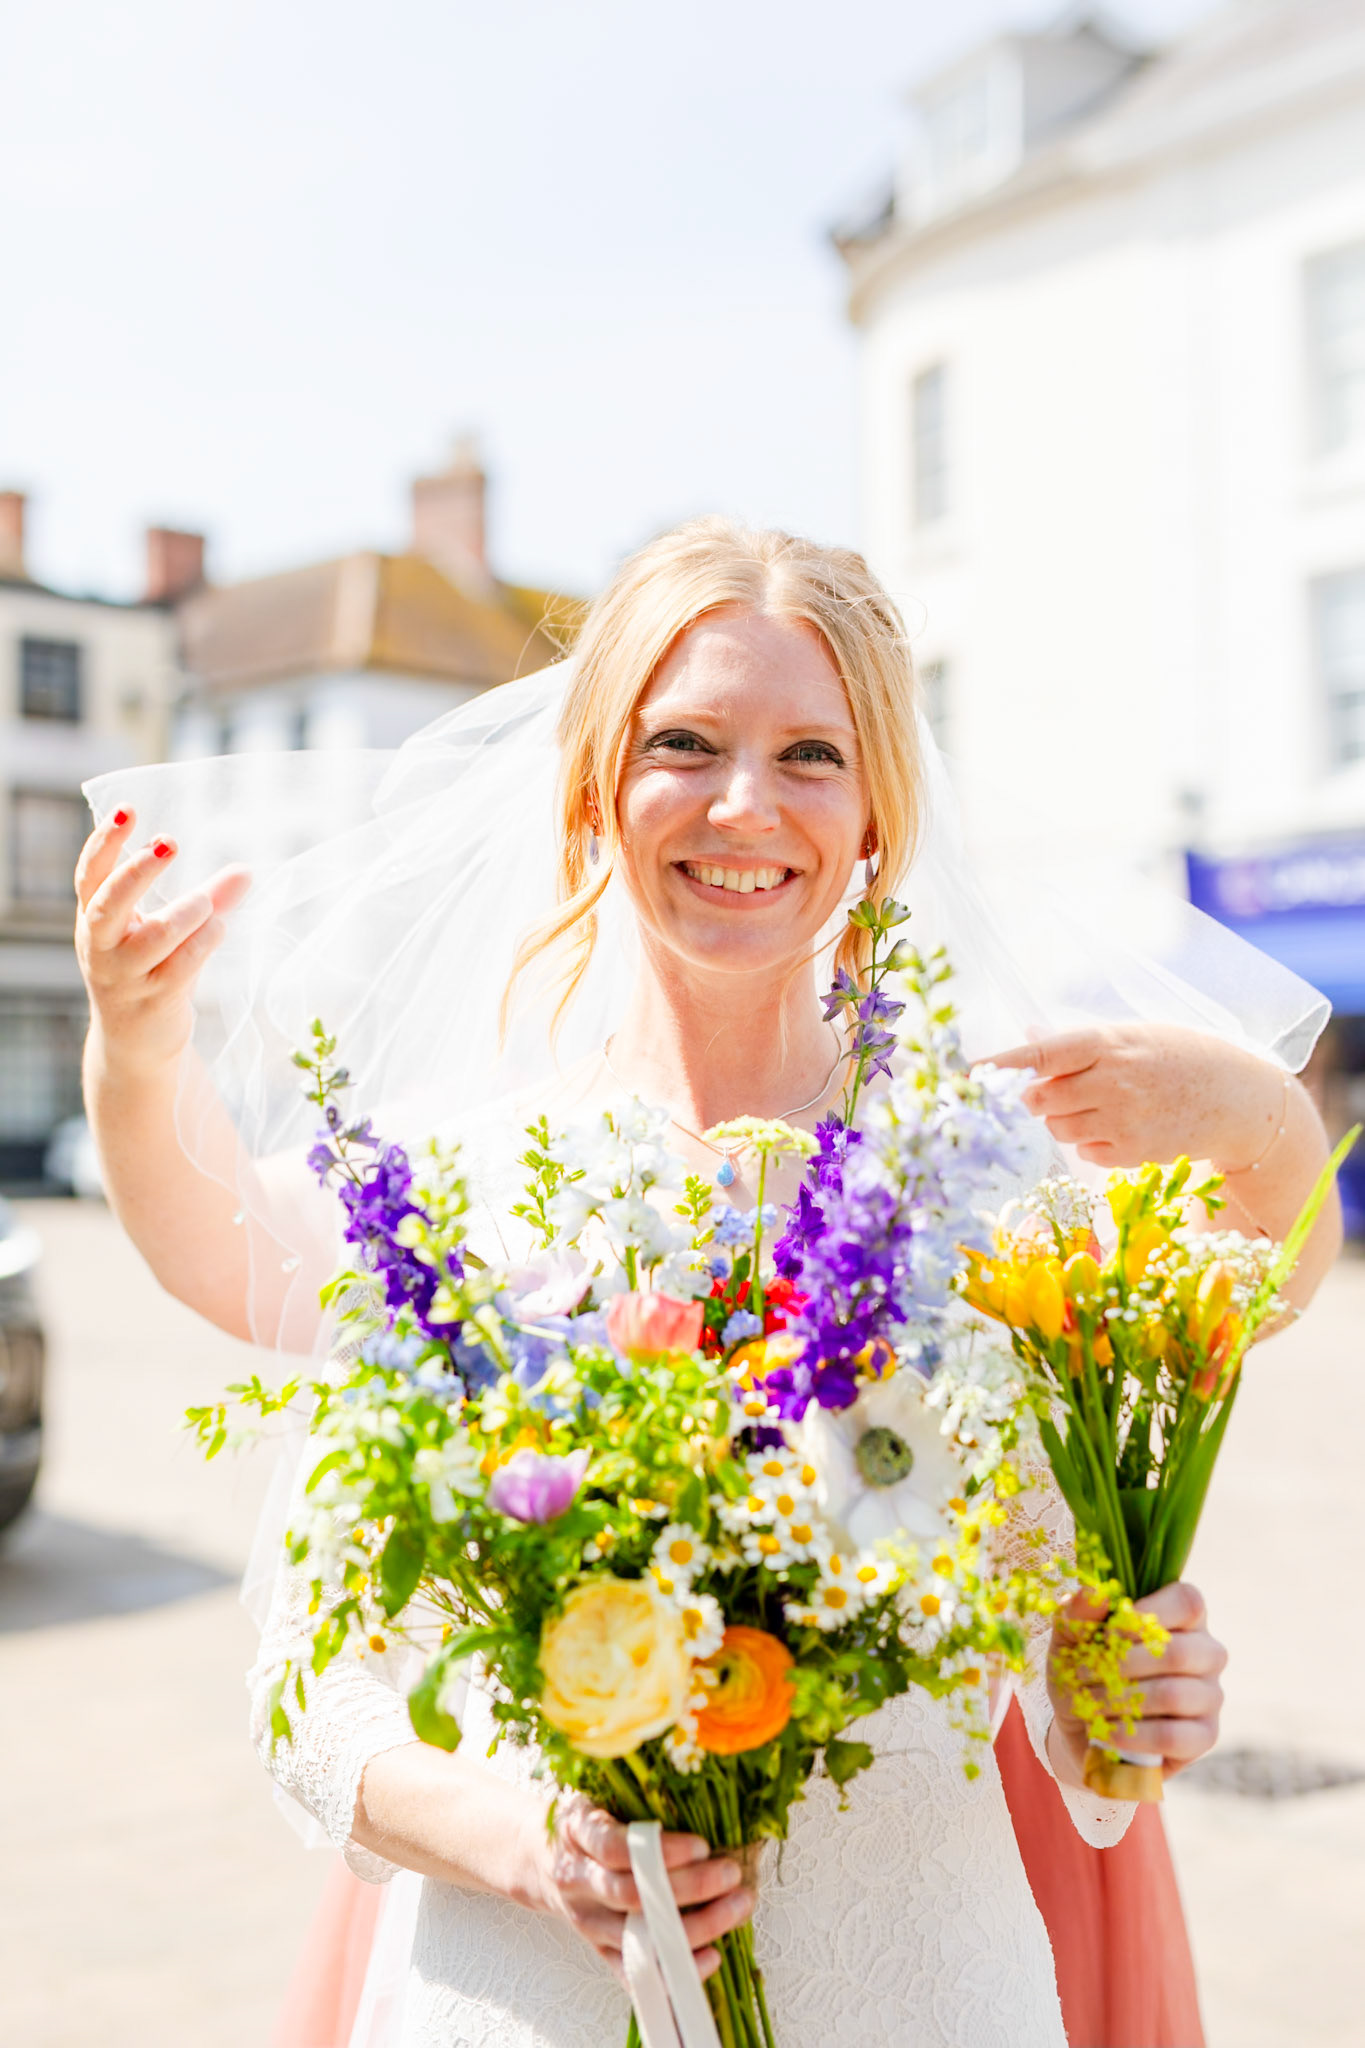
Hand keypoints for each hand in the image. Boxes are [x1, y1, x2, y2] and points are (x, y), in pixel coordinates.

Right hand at [75, 807, 250, 1079]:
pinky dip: (204, 941)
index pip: (90, 876)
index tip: (127, 810)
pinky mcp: (154, 1001)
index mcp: (94, 921)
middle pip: (108, 903)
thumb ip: (206, 901)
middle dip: (138, 870)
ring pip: (153, 936)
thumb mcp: (167, 932)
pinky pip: (182, 964)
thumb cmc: (150, 973)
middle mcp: (101, 947)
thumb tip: (246, 871)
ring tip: (207, 902)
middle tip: (169, 843)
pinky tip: (219, 928)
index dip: (105, 843)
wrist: (135, 1045)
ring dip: (187, 912)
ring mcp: (126, 976)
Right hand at [531, 1792, 754, 1983]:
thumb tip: (702, 1793)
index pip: (617, 1848)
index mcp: (575, 1834)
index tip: (703, 1845)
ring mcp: (588, 1921)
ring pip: (640, 1936)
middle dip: (691, 1888)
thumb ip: (633, 1799)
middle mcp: (578, 1881)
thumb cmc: (581, 1824)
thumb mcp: (596, 1796)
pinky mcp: (598, 1950)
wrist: (538, 1860)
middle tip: (732, 1874)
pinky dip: (674, 1971)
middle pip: (633, 1895)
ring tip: (736, 1908)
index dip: (661, 1851)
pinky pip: (636, 1971)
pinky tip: (710, 1958)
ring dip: (696, 1927)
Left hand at [988, 1022, 1285, 1170]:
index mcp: (1108, 1043)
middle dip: (1035, 1097)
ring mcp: (1122, 1120)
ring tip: (1099, 1103)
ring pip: (1057, 1129)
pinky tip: (1119, 1124)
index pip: (1040, 1055)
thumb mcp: (1134, 1034)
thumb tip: (1030, 1035)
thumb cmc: (1180, 1057)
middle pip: (1038, 1100)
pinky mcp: (1132, 1153)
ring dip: (1063, 1119)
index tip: (965, 1074)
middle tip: (1059, 1088)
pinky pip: (1083, 1151)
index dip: (999, 1066)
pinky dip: (1089, 1141)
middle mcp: (1111, 1081)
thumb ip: (1079, 1041)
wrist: (1238, 1098)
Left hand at [1047, 1581, 1226, 1787]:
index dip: (1147, 1615)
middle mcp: (1206, 1652)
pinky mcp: (1204, 1736)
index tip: (1108, 1631)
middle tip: (1083, 1673)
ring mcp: (1210, 1695)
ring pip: (1174, 1695)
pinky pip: (1174, 1736)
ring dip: (1120, 1700)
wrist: (1083, 1727)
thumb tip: (1091, 1593)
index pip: (1188, 1602)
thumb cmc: (1085, 1670)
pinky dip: (1133, 1734)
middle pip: (1179, 1652)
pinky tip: (1107, 1732)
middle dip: (1122, 1665)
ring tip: (1089, 1703)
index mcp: (1183, 1615)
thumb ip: (1078, 1613)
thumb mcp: (1071, 1639)